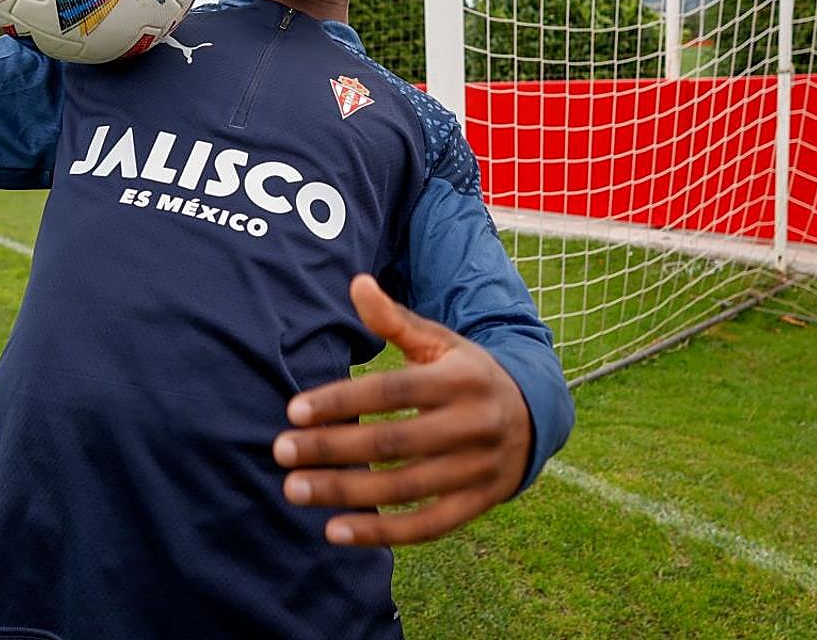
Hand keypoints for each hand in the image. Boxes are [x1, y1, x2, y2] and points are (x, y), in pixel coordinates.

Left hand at [274, 273, 532, 545]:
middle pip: (393, 442)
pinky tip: (334, 530)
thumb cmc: (468, 373)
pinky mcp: (479, 503)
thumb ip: (394, 320)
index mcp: (461, 378)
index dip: (342, 401)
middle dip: (332, 449)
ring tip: (294, 490)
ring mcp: (479, 469)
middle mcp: (474, 424)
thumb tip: (355, 283)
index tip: (294, 411)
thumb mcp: (441, 342)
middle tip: (281, 452)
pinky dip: (380, 532)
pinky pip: (427, 525)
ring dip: (345, 492)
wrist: (535, 414)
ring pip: (404, 487)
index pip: (392, 391)